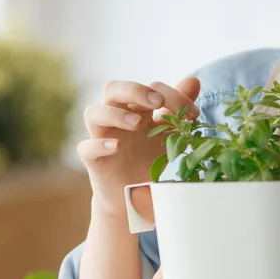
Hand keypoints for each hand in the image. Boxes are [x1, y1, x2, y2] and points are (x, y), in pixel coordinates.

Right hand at [78, 77, 200, 208]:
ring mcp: (102, 137)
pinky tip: (115, 146)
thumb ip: (178, 108)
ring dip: (115, 114)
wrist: (134, 198)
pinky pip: (85, 147)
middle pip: (113, 89)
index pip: (149, 88)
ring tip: (137, 124)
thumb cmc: (149, 160)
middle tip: (157, 102)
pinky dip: (98, 144)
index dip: (172, 95)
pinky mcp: (93, 161)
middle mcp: (116, 118)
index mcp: (137, 108)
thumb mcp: (170, 134)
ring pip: (93, 113)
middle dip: (135, 91)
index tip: (193, 114)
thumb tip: (193, 80)